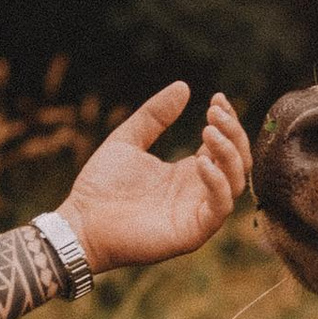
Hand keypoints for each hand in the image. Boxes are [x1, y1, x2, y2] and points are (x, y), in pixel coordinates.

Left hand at [62, 83, 249, 274]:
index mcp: (188, 172)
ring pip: (236, 183)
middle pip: (237, 162)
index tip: (217, 98)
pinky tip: (201, 161)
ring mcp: (197, 213)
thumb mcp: (128, 140)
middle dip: (233, 133)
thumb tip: (183, 86)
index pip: (224, 146)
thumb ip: (154, 115)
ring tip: (209, 130)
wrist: (80, 223)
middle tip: (215, 111)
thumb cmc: (100, 186)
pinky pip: (219, 208)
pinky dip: (218, 183)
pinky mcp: (192, 232)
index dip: (227, 122)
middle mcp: (198, 192)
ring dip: (229, 154)